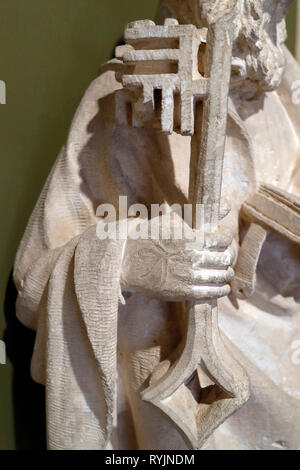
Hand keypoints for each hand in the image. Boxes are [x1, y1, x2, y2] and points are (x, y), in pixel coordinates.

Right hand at [121, 213, 235, 301]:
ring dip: (225, 273)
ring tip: (224, 272)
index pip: (222, 239)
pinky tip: (222, 287)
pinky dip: (220, 290)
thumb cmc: (149, 236)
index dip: (226, 238)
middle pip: (223, 258)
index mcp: (191, 238)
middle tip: (224, 256)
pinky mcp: (183, 292)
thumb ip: (203, 214)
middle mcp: (192, 257)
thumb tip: (226, 206)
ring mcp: (188, 276)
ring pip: (220, 276)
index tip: (224, 238)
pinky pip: (211, 293)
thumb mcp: (173, 220)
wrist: (126, 260)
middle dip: (226, 256)